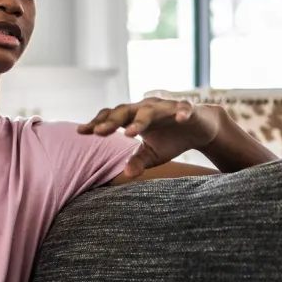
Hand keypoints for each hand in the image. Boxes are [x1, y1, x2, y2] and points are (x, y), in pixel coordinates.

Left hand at [77, 98, 223, 177]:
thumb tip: (126, 175)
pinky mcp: (187, 108)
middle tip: (99, 132)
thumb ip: (137, 161)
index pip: (112, 117)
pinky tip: (180, 119)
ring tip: (130, 133)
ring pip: (150, 110)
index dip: (97, 123)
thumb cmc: (171, 140)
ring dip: (140, 120)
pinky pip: (183, 109)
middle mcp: (147, 108)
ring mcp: (167, 107)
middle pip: (126, 110)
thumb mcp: (152, 154)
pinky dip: (181, 112)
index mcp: (135, 117)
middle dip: (112, 121)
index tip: (81, 132)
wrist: (200, 129)